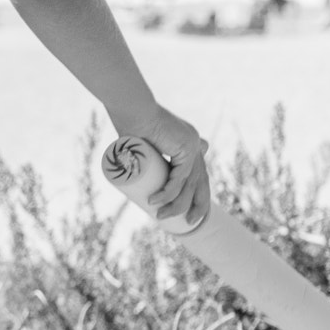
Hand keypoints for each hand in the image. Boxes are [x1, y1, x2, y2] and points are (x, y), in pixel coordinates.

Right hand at [115, 102, 210, 228]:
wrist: (132, 108)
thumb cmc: (128, 122)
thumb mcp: (137, 142)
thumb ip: (137, 151)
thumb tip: (128, 165)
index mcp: (187, 146)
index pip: (198, 174)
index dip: (196, 194)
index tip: (189, 211)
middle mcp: (194, 146)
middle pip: (202, 182)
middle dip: (198, 205)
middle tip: (189, 222)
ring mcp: (192, 147)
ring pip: (189, 184)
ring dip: (176, 204)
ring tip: (161, 217)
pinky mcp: (186, 149)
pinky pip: (179, 178)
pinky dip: (168, 192)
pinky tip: (156, 202)